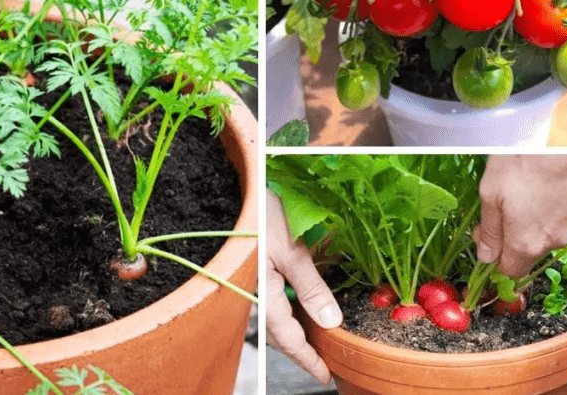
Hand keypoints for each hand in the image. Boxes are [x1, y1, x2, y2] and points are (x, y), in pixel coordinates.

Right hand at [266, 190, 341, 383]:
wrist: (236, 192)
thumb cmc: (262, 216)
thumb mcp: (293, 251)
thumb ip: (311, 287)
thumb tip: (330, 321)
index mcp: (265, 294)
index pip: (288, 339)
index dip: (308, 359)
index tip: (325, 375)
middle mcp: (255, 294)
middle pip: (279, 334)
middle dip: (301, 349)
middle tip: (324, 360)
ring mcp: (252, 284)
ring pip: (274, 318)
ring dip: (293, 331)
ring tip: (315, 337)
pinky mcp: (252, 273)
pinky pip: (269, 302)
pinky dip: (285, 312)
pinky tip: (298, 306)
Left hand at [473, 155, 566, 277]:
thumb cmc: (524, 161)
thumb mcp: (491, 194)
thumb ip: (490, 231)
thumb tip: (485, 257)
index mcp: (527, 243)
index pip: (509, 271)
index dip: (492, 256)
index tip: (483, 231)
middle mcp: (554, 241)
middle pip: (526, 252)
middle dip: (509, 237)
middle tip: (497, 207)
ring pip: (543, 234)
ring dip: (528, 222)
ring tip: (519, 190)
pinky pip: (559, 219)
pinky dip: (546, 209)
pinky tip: (538, 186)